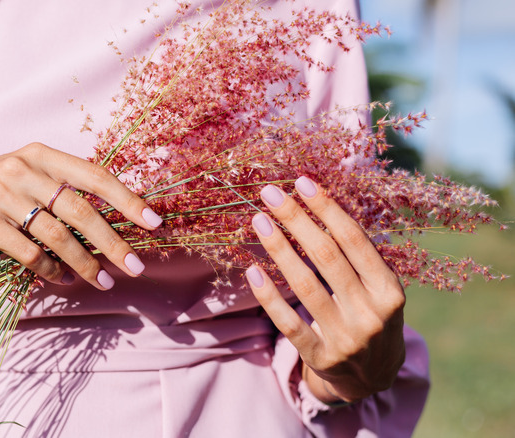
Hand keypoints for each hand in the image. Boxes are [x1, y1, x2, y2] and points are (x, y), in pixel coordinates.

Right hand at [0, 142, 162, 322]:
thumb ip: (63, 188)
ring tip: (103, 281)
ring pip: (56, 235)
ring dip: (84, 263)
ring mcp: (0, 193)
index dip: (126, 199)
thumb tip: (116, 216)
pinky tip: (61, 279)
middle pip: (79, 210)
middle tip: (134, 266)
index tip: (154, 221)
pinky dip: (50, 270)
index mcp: (39, 154)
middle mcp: (21, 168)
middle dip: (111, 242)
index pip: (93, 175)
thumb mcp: (26, 177)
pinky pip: (28, 253)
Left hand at [245, 176, 405, 402]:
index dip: (327, 209)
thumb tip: (318, 203)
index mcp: (390, 290)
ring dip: (279, 248)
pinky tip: (252, 270)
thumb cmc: (371, 316)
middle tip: (270, 193)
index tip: (301, 183)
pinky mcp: (321, 358)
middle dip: (296, 219)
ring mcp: (346, 339)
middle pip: (326, 256)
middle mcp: (371, 314)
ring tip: (259, 220)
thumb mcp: (379, 288)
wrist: (373, 377)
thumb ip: (357, 255)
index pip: (354, 240)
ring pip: (305, 286)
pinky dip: (269, 296)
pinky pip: (289, 323)